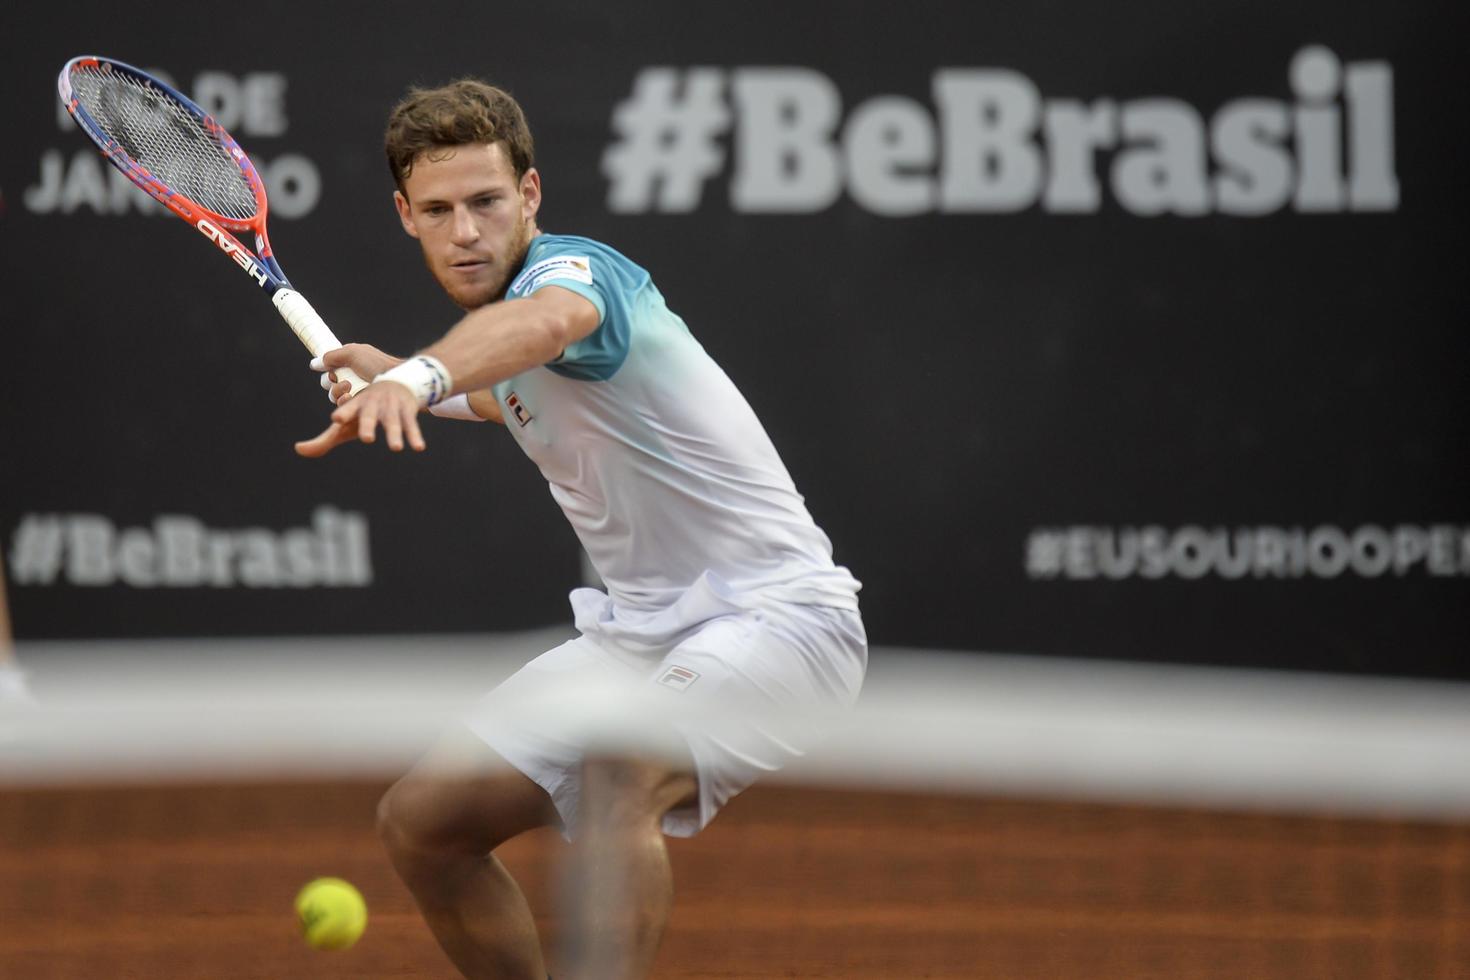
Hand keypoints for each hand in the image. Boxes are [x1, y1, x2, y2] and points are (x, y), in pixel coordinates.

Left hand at [295, 380, 425, 456]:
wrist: (396, 386)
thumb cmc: (364, 412)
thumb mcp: (345, 426)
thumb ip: (323, 441)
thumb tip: (298, 450)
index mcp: (355, 406)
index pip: (347, 409)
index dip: (343, 412)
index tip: (337, 418)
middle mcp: (373, 406)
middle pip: (369, 416)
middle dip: (367, 425)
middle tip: (366, 438)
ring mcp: (391, 409)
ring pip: (392, 423)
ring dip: (395, 434)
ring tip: (396, 448)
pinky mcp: (406, 412)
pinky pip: (411, 426)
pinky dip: (415, 437)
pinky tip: (419, 448)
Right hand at [311, 344, 402, 405]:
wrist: (398, 382)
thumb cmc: (377, 364)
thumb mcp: (353, 353)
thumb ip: (332, 356)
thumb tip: (314, 364)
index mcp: (350, 361)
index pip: (328, 366)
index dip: (327, 368)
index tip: (331, 369)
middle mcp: (351, 375)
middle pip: (328, 382)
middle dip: (330, 382)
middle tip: (340, 379)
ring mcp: (356, 390)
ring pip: (334, 395)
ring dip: (337, 392)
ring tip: (348, 387)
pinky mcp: (360, 405)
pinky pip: (344, 407)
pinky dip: (344, 403)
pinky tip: (350, 399)